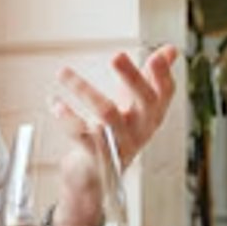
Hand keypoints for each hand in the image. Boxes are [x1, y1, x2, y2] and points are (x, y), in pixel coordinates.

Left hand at [54, 45, 177, 170]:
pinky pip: (81, 135)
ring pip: (107, 113)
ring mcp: (120, 143)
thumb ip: (152, 76)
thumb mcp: (138, 104)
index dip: (163, 75)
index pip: (165, 93)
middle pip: (144, 101)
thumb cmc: (120, 131)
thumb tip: (171, 49)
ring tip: (63, 72)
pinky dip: (67, 117)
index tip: (155, 57)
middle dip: (132, 77)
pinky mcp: (98, 156)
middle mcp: (141, 129)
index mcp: (153, 114)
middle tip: (116, 55)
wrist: (100, 176)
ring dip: (84, 89)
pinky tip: (55, 102)